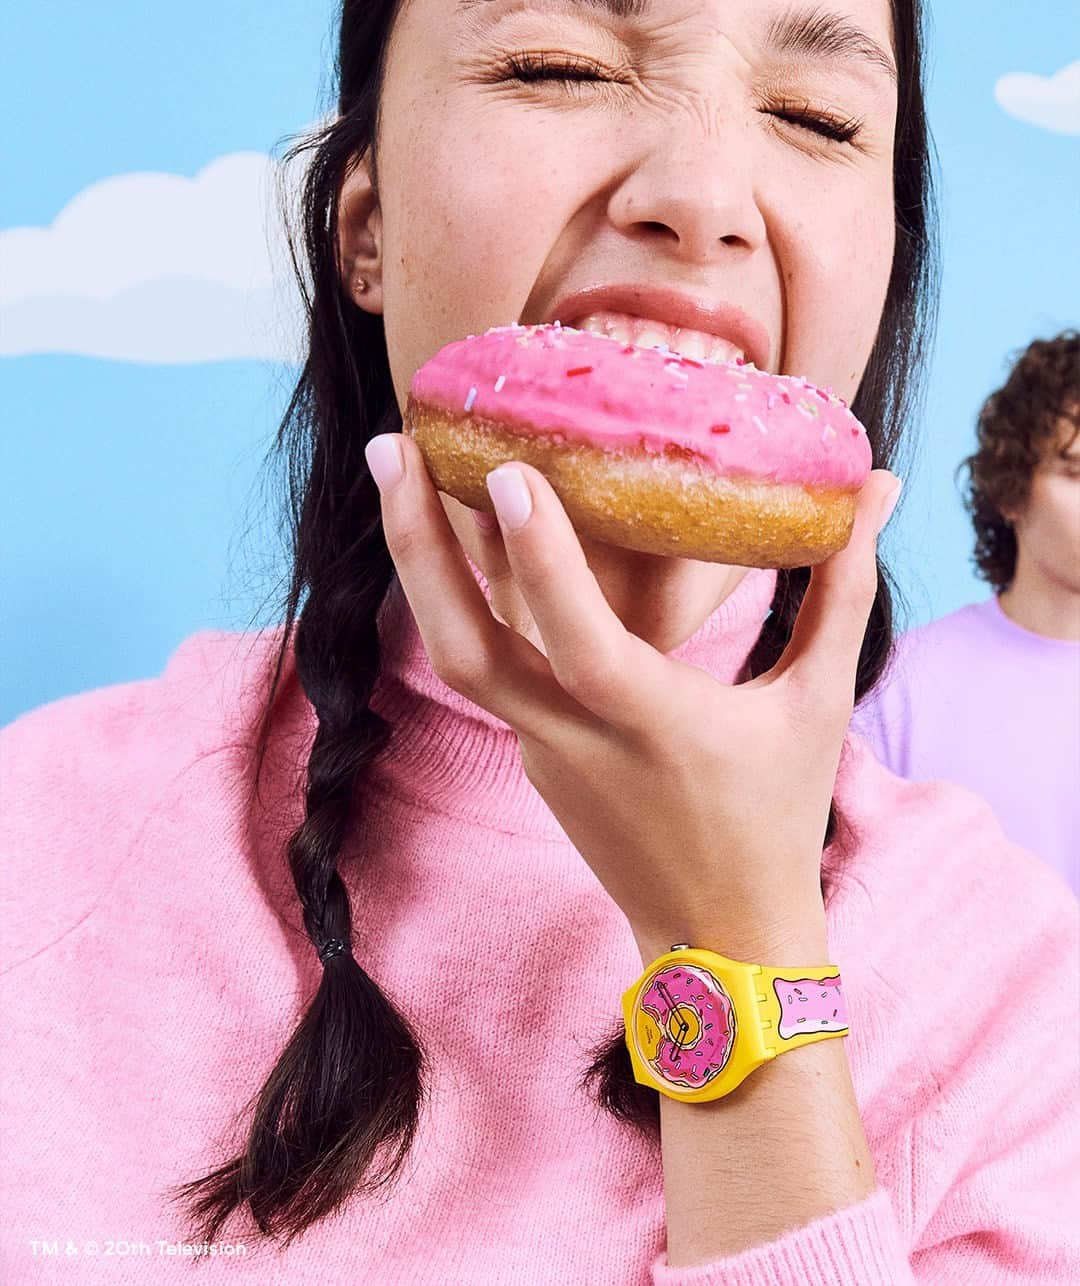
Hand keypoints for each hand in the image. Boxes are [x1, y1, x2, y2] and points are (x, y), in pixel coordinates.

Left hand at [365, 432, 900, 957]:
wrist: (718, 935)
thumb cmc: (776, 815)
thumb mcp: (818, 701)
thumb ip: (839, 591)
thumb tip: (877, 490)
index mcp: (649, 722)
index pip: (577, 639)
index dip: (540, 559)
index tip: (509, 471)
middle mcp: (573, 738)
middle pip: (464, 649)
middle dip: (418, 543)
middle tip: (391, 448)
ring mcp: (539, 751)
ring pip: (457, 656)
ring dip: (420, 564)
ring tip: (400, 474)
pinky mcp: (532, 754)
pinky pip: (488, 667)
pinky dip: (465, 597)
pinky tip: (462, 536)